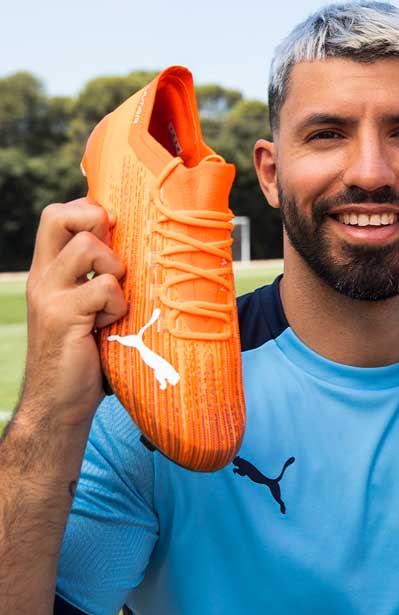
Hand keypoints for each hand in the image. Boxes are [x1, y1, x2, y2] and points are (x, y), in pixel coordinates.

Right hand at [21, 198, 127, 427]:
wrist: (58, 404)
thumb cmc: (84, 356)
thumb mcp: (86, 308)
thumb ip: (96, 279)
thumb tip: (140, 250)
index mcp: (48, 270)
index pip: (57, 215)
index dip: (87, 211)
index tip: (112, 233)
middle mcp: (43, 276)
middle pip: (59, 216)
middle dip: (95, 222)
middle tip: (112, 257)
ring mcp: (50, 295)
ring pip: (89, 247)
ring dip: (115, 270)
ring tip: (114, 301)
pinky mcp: (63, 316)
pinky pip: (105, 288)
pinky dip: (117, 305)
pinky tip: (110, 326)